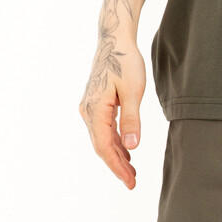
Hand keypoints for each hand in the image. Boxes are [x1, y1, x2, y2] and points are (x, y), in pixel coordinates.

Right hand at [79, 30, 147, 188]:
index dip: (117, 166)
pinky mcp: (95, 103)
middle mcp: (87, 111)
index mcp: (95, 109)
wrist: (114, 39)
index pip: (105, 146)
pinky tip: (126, 150)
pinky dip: (115, 141)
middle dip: (116, 165)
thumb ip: (132, 119)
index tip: (129, 182)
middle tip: (132, 182)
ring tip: (131, 171)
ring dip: (116, 155)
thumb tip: (132, 146)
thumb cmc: (125, 61)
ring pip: (102, 139)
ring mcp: (89, 107)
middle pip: (101, 146)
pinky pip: (103, 128)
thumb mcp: (133, 91)